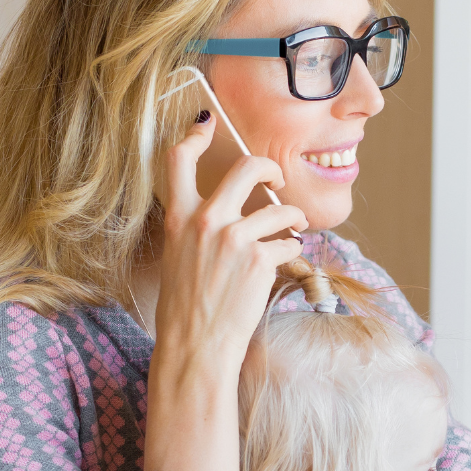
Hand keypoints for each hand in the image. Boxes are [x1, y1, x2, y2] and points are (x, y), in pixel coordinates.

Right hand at [142, 114, 306, 470]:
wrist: (195, 347)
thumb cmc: (188, 308)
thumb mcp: (180, 258)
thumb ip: (199, 229)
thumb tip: (235, 209)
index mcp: (179, 219)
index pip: (178, 160)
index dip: (195, 135)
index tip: (206, 123)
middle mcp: (205, 221)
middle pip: (247, 166)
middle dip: (270, 166)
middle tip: (277, 179)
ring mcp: (234, 239)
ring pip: (281, 210)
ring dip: (292, 221)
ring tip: (288, 236)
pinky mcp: (260, 259)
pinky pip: (291, 244)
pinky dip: (292, 254)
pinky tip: (281, 267)